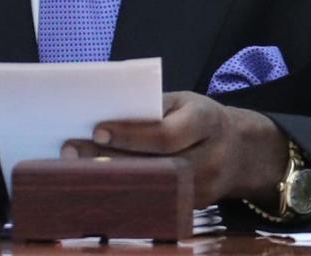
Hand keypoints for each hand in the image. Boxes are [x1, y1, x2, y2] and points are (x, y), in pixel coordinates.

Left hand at [61, 91, 287, 206]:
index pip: (166, 134)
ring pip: (151, 189)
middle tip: (70, 152)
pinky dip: (123, 195)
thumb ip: (152, 108)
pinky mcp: (193, 208)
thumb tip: (104, 115)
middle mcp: (210, 159)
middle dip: (109, 160)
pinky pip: (154, 203)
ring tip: (74, 171)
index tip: (97, 129)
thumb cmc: (200, 119)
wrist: (241, 151)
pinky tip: (96, 186)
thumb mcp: (185, 102)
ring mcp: (204, 189)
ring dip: (110, 181)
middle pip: (154, 165)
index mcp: (208, 121)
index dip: (131, 135)